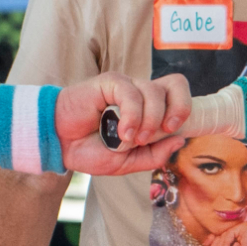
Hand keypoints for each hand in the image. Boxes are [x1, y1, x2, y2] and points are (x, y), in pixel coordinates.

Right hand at [55, 72, 189, 175]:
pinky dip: (132, 115)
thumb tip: (180, 140)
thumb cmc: (90, 150)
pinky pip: (132, 93)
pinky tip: (121, 132)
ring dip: (149, 120)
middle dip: (180, 106)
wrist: (60, 144)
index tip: (175, 131)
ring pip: (155, 93)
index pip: (179, 97)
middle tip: (167, 128)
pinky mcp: (110, 83)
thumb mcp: (127, 162)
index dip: (186, 110)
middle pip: (177, 84)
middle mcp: (142, 96)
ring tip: (131, 139)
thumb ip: (154, 155)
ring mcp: (127, 87)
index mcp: (150, 111)